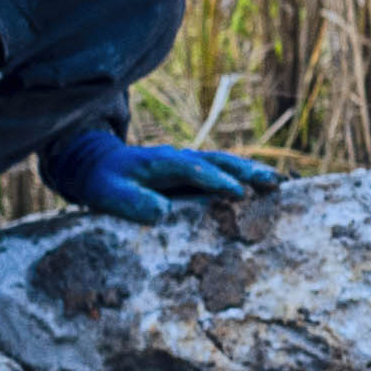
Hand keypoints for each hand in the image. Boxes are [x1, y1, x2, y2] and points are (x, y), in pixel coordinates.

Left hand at [39, 121, 284, 223]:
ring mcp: (185, 163)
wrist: (95, 165)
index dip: (216, 180)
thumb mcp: (108, 194)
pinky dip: (240, 176)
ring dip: (249, 171)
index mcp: (159, 162)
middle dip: (245, 170)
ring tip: (276, 182)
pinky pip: (218, 171)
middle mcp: (178, 158)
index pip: (193, 169)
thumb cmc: (102, 183)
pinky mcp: (188, 173)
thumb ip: (132, 202)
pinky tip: (258, 188)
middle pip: (217, 160)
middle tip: (273, 182)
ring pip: (222, 163)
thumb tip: (163, 212)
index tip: (238, 193)